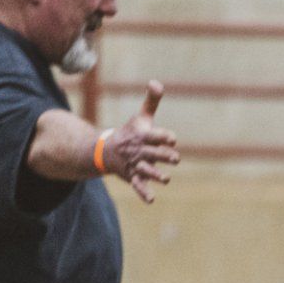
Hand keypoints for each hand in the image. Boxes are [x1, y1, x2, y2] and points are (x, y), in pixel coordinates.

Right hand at [104, 81, 178, 203]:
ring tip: (165, 179)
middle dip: (164, 156)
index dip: (164, 137)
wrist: (108, 150)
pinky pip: (138, 186)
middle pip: (154, 154)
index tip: (172, 138)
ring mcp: (136, 165)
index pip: (156, 135)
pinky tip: (151, 200)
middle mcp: (140, 151)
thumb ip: (151, 102)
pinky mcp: (134, 177)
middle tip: (175, 158)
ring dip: (156, 175)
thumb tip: (156, 82)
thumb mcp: (141, 117)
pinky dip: (144, 193)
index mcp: (143, 136)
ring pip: (147, 171)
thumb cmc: (131, 133)